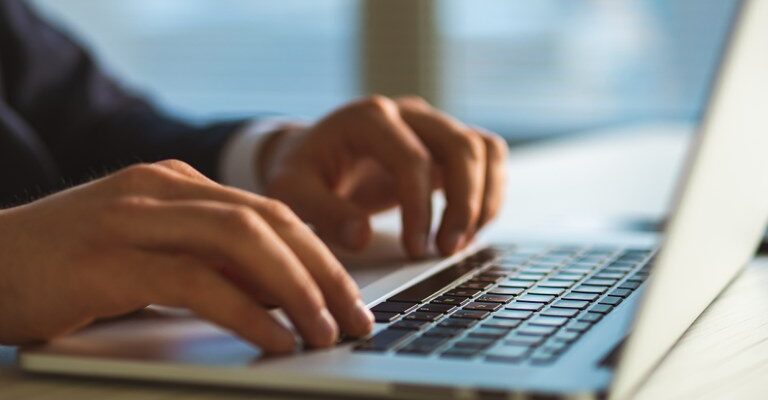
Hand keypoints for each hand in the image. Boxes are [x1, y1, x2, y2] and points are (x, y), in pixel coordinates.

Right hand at [0, 161, 372, 352]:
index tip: (350, 296)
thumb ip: (208, 266)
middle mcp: (161, 189)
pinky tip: (274, 338)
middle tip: (355, 317)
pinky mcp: (108, 257)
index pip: (269, 211)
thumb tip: (279, 297)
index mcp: (176, 184)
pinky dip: (245, 310)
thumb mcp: (150, 258)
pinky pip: (196, 280)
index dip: (319, 254)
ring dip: (296, 289)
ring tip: (327, 331)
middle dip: (322, 271)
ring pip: (242, 240)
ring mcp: (133, 217)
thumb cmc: (66, 269)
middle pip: (268, 220)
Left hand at [259, 96, 507, 257]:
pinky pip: (487, 158)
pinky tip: (468, 229)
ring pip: (483, 149)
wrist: (310, 156)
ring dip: (483, 199)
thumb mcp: (292, 191)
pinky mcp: (445, 143)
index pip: (412, 159)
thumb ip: (323, 212)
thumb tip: (361, 237)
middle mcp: (407, 113)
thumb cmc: (301, 172)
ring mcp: (431, 125)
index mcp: (369, 117)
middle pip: (461, 146)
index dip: (420, 208)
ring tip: (460, 243)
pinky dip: (489, 193)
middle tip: (446, 250)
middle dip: (463, 204)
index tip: (414, 248)